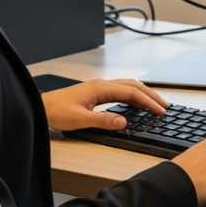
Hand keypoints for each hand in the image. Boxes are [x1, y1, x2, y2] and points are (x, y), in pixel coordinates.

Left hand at [40, 79, 168, 130]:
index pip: (132, 93)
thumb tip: (124, 122)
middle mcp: (102, 85)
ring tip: (155, 103)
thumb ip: (104, 121)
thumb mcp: (80, 120)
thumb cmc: (56, 111)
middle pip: (134, 86)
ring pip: (128, 86)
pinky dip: (133, 96)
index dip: (148, 102)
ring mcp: (99, 87)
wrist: (40, 107)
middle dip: (151, 95)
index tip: (160, 111)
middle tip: (165, 106)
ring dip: (144, 94)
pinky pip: (121, 91)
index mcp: (101, 88)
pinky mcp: (96, 92)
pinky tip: (136, 103)